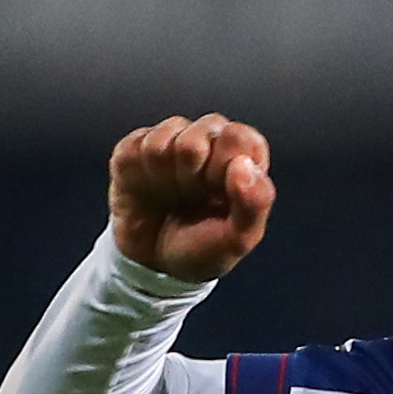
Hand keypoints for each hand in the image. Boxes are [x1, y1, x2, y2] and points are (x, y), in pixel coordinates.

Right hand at [109, 112, 275, 281]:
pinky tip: (152, 188)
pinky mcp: (138, 144)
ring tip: (174, 195)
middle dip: (198, 173)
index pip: (241, 136)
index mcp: (241, 156)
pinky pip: (143, 143)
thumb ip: (255, 204)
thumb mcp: (238, 239)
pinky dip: (146, 173)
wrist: (153, 264)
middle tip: (195, 197)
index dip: (227, 166)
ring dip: (171, 176)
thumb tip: (243, 164)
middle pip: (206, 129)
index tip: (220, 194)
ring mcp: (172, 139)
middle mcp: (209, 139)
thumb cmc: (203, 248)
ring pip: (172, 137)